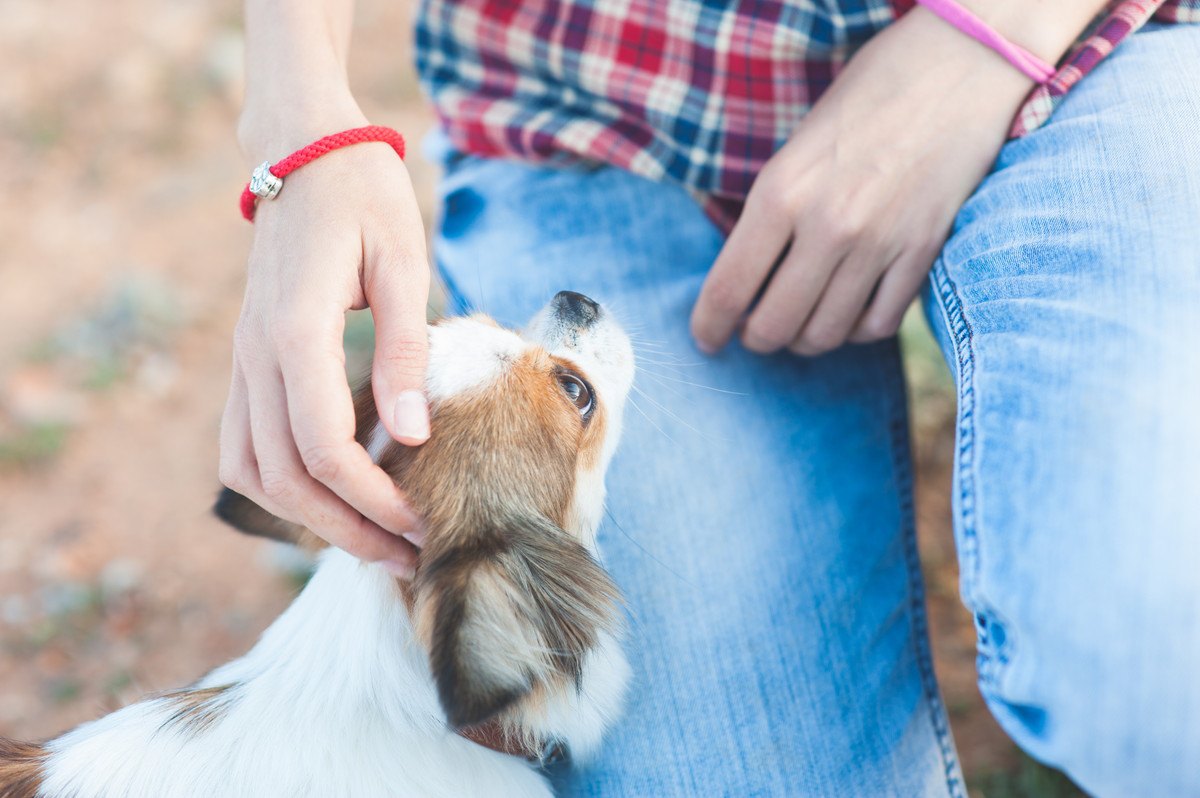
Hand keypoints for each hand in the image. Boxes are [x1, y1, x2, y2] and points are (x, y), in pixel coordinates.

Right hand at [219, 108, 429, 577]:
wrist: (302, 147)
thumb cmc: (363, 194)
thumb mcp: (403, 262)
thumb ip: (404, 350)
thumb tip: (413, 436)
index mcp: (294, 331)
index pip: (323, 448)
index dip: (372, 499)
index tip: (423, 524)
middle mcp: (255, 354)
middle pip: (284, 477)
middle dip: (345, 529)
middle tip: (406, 558)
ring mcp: (242, 358)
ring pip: (251, 471)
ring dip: (307, 519)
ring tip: (370, 542)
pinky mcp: (247, 359)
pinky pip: (243, 443)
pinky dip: (278, 485)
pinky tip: (327, 498)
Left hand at [690, 6, 1046, 355]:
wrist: (960, 65)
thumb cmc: (868, 97)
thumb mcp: (795, 151)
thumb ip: (770, 215)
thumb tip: (746, 279)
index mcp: (780, 193)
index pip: (728, 290)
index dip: (709, 328)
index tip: (707, 339)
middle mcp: (827, 226)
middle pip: (773, 327)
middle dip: (757, 339)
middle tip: (756, 331)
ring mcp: (879, 244)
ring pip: (826, 335)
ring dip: (806, 339)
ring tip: (802, 323)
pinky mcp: (923, 253)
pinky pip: (878, 325)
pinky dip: (857, 330)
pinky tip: (850, 312)